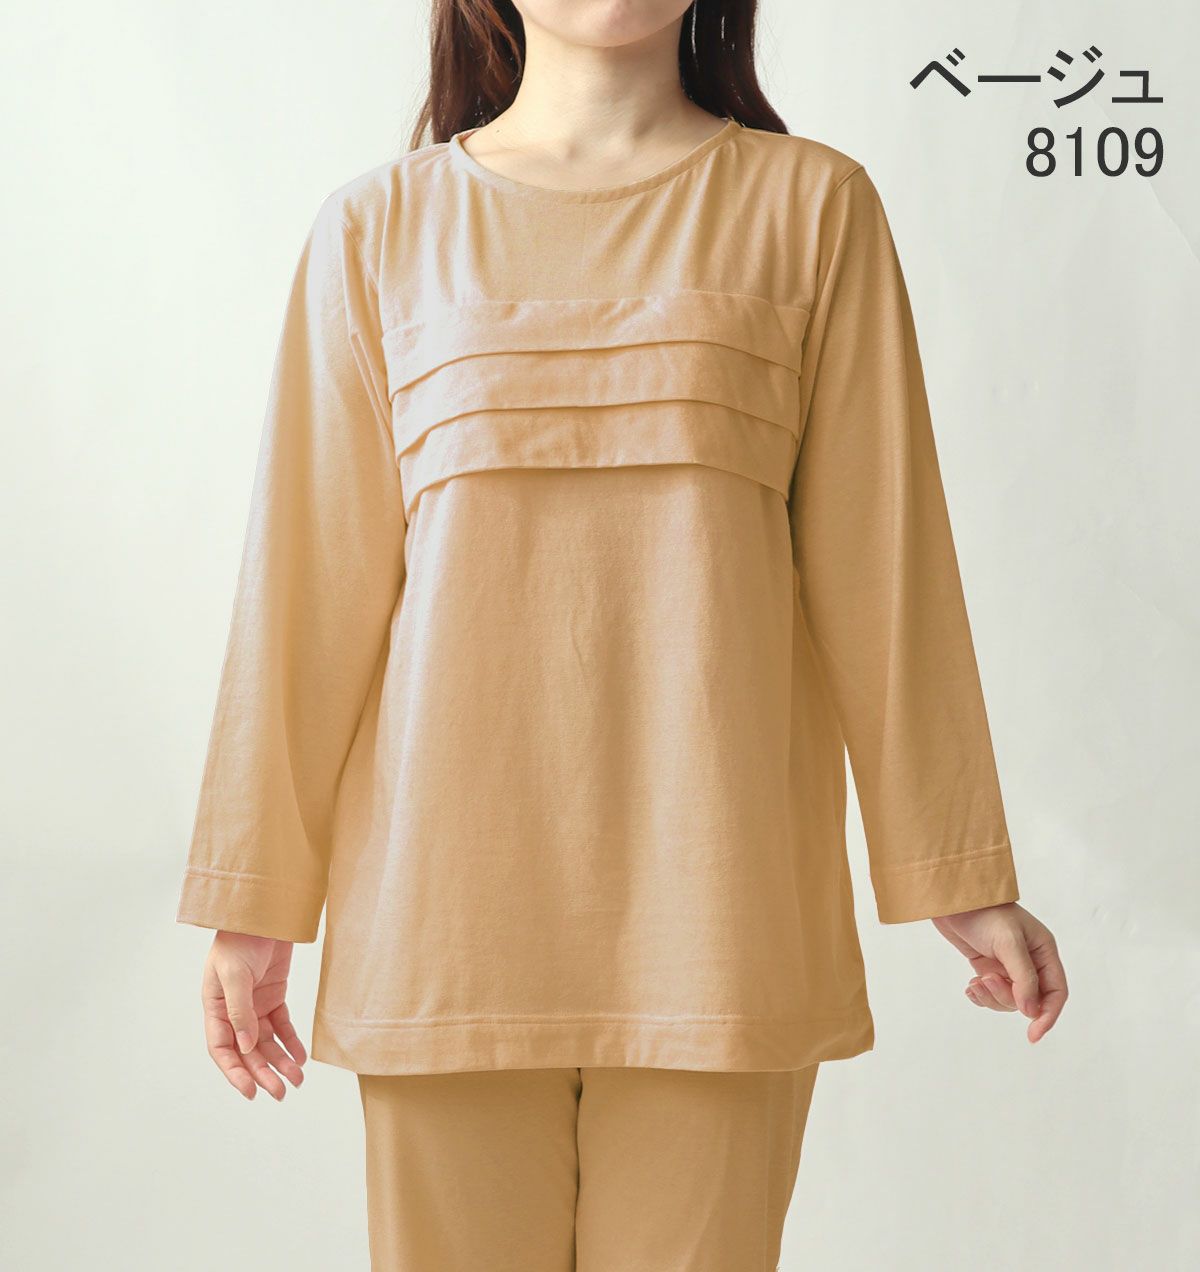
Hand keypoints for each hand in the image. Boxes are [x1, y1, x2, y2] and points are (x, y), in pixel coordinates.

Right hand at [201, 931, 307, 1099]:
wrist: (265, 913)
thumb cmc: (240, 939)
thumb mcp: (235, 974)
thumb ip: (240, 1011)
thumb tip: (247, 1047)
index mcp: (215, 1008)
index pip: (222, 1049)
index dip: (235, 1072)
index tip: (250, 1092)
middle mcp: (233, 1011)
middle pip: (247, 1051)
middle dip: (263, 1073)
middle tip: (280, 1093)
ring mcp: (254, 1005)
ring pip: (267, 1042)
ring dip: (280, 1061)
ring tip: (297, 1080)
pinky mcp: (274, 996)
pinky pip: (282, 1025)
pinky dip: (291, 1041)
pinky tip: (301, 1057)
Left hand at [932, 902, 1066, 1042]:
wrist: (953, 899)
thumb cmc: (985, 912)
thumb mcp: (1009, 943)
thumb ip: (1023, 977)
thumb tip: (1031, 1011)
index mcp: (1044, 951)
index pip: (1056, 992)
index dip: (1048, 1015)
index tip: (1033, 1035)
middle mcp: (1030, 961)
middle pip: (1029, 1000)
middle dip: (1007, 997)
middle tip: (986, 980)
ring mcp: (1008, 965)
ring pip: (1009, 1000)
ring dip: (991, 996)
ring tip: (976, 981)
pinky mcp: (988, 966)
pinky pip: (991, 994)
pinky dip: (981, 995)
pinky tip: (970, 986)